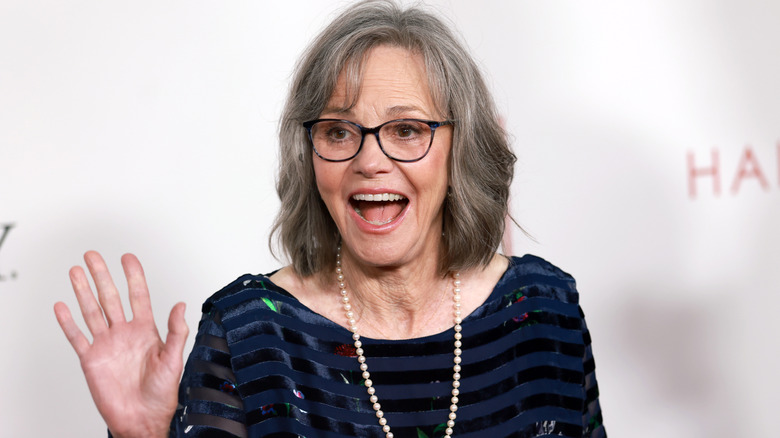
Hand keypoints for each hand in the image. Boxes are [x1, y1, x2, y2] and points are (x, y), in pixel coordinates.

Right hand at [54, 251, 187, 437]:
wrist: (142, 418)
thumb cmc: (161, 393)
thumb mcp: (174, 360)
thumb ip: (176, 332)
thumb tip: (181, 305)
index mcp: (146, 331)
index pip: (138, 296)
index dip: (133, 276)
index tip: (127, 258)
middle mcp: (124, 333)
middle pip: (110, 297)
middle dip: (102, 276)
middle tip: (93, 255)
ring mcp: (106, 345)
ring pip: (92, 311)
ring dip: (83, 291)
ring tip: (76, 271)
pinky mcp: (91, 360)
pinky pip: (77, 337)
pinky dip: (68, 322)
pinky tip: (62, 306)